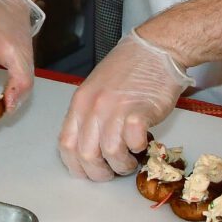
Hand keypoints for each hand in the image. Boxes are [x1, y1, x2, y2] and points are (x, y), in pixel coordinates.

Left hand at [59, 31, 191, 182]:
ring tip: (131, 159)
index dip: (77, 166)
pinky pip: (133, 141)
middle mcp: (93, 107)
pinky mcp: (140, 110)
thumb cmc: (129, 69)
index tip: (89, 172)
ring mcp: (116, 108)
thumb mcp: (96, 90)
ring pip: (110, 153)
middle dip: (100, 172)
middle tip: (114, 171)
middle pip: (86, 155)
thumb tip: (88, 148)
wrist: (156, 49)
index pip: (66, 145)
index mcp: (80, 103)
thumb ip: (89, 116)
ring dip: (122, 164)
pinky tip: (142, 142)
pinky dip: (138, 148)